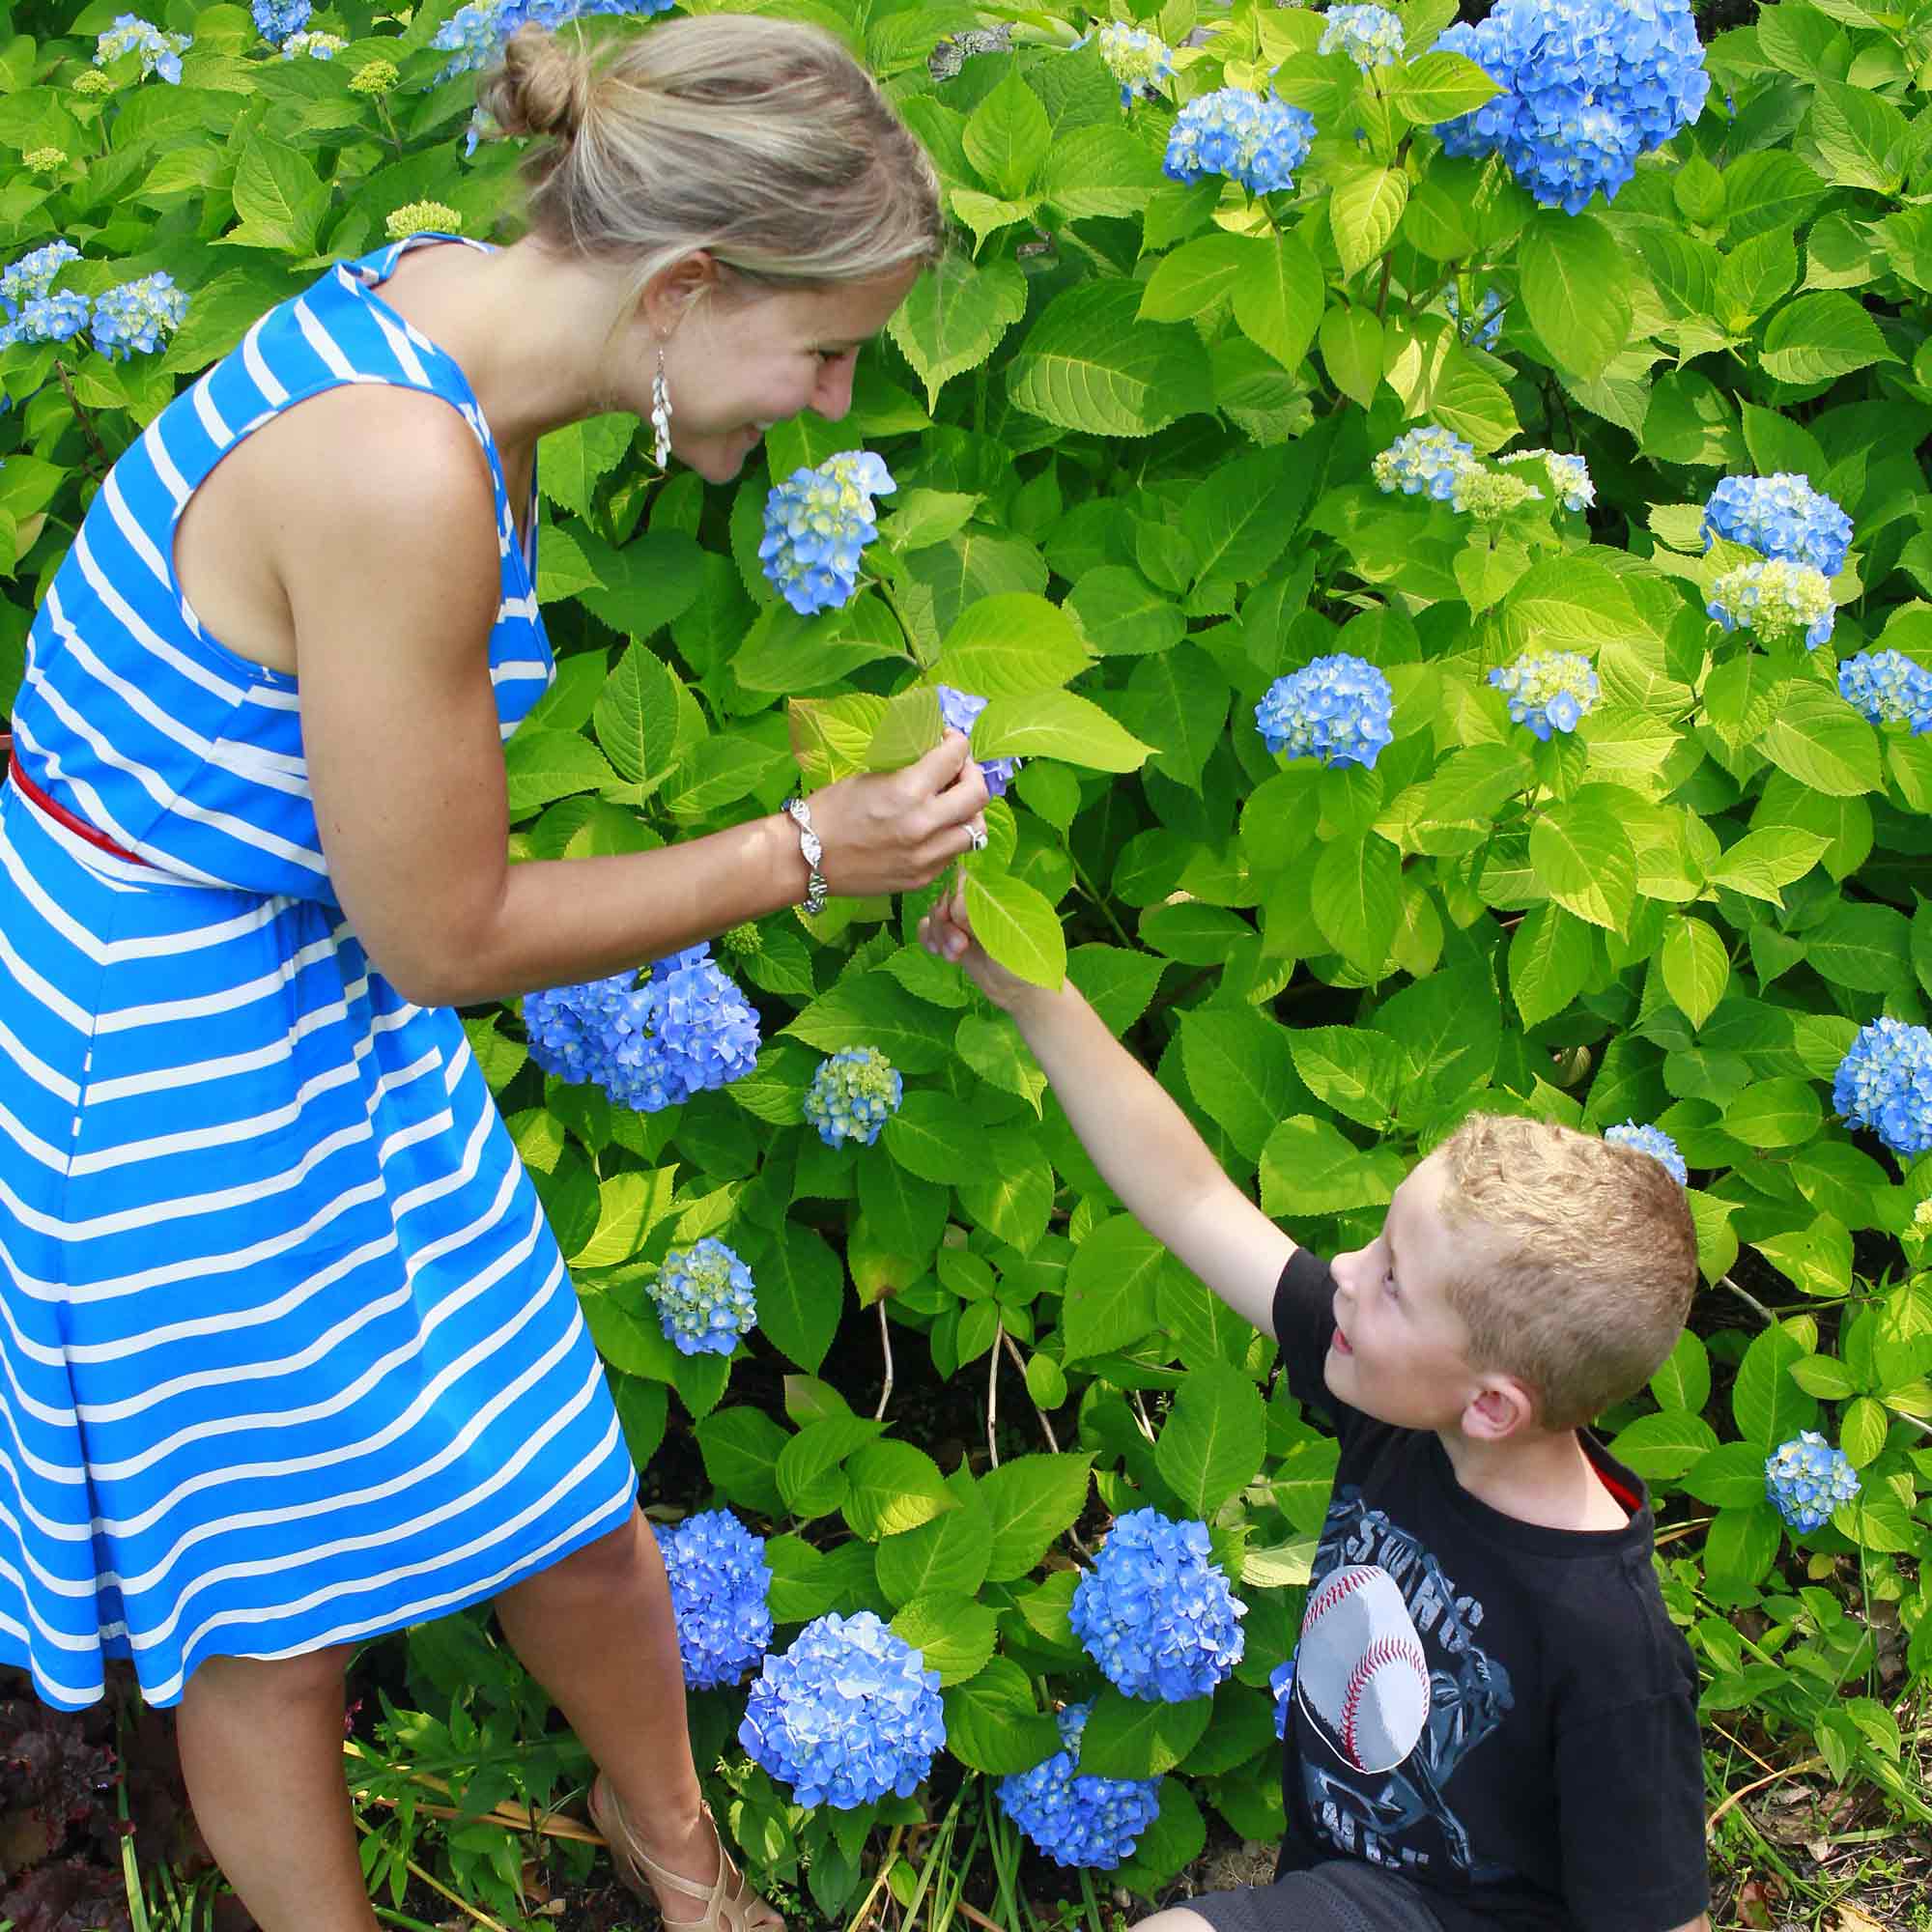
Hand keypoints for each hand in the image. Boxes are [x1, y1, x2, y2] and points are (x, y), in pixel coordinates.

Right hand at [807, 731, 989, 896]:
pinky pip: (954, 853)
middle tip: (958, 771)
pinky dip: (951, 836)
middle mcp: (924, 826)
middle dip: (972, 774)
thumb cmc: (830, 811)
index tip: (949, 741)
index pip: (955, 757)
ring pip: (975, 830)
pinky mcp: (922, 878)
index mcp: (908, 791)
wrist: (805, 859)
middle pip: (979, 794)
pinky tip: (934, 829)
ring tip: (952, 804)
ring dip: (969, 811)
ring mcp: (926, 857)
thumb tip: (937, 761)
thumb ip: (910, 771)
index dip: (957, 743)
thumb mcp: (871, 777)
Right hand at [918, 880, 1032, 1012]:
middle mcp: (980, 904)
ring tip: (954, 957)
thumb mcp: (1004, 941)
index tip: (956, 919)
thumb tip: (953, 902)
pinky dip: (927, 936)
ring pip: (936, 913)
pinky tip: (935, 951)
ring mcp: (965, 921)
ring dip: (939, 934)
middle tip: (960, 948)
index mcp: (997, 895)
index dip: (953, 898)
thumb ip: (979, 920)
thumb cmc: (1024, 966)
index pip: (965, 880)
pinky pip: (928, 927)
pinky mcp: (954, 937)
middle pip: (946, 897)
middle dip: (946, 923)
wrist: (1021, 994)